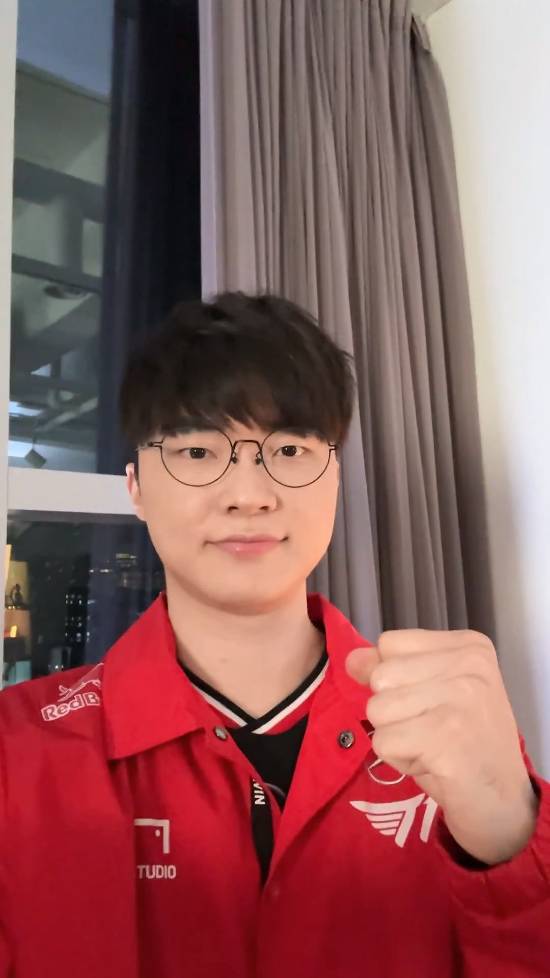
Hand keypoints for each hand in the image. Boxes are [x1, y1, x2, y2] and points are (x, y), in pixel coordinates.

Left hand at [345, 629, 538, 864]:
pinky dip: (399, 761)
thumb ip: (391, 670)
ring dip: (396, 738)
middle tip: (433, 732)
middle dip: (393, 713)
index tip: (433, 705)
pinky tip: (433, 765)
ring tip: (432, 748)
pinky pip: (383, 742)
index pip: (389, 643)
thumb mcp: (428, 695)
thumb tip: (353, 658)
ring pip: (377, 709)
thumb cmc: (464, 746)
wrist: (503, 804)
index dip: (396, 681)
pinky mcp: (446, 735)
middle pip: (380, 676)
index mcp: (469, 646)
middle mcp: (469, 663)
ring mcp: (461, 697)